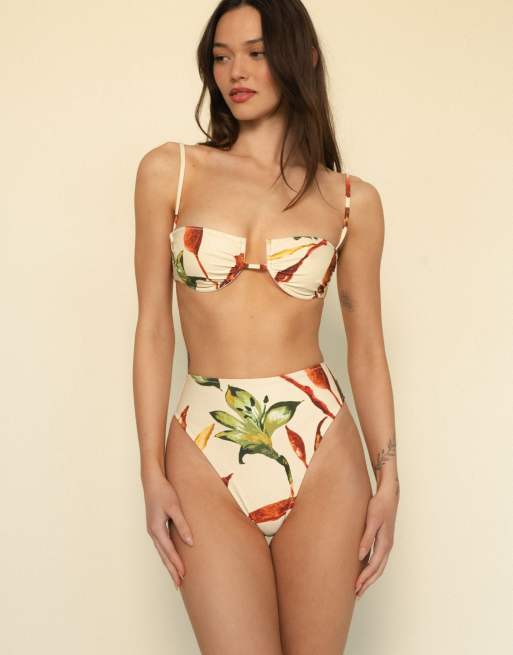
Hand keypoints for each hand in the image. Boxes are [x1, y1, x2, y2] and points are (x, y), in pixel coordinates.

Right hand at [142, 471, 193, 588]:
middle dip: (171, 570)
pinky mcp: (155, 526)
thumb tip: (190, 542)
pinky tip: (171, 558)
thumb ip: (182, 525)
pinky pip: (161, 545)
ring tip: (176, 576)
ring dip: (169, 564)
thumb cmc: (164, 492)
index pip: (169, 551)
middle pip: (163, 555)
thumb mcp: (175, 507)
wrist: (152, 481)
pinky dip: (166, 554)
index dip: (177, 564)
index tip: (184, 576)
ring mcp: (153, 529)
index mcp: (157, 529)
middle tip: (178, 585)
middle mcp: (153, 532)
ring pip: (161, 552)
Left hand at [354, 482, 398, 597]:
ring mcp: (386, 544)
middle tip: (357, 594)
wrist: (389, 495)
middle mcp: (387, 546)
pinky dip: (371, 568)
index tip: (355, 587)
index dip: (364, 578)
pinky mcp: (383, 540)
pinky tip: (363, 569)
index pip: (373, 566)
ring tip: (360, 586)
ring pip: (379, 566)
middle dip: (367, 583)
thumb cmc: (379, 506)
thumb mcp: (372, 520)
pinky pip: (378, 558)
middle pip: (378, 570)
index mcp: (384, 543)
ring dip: (370, 577)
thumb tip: (360, 556)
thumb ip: (366, 538)